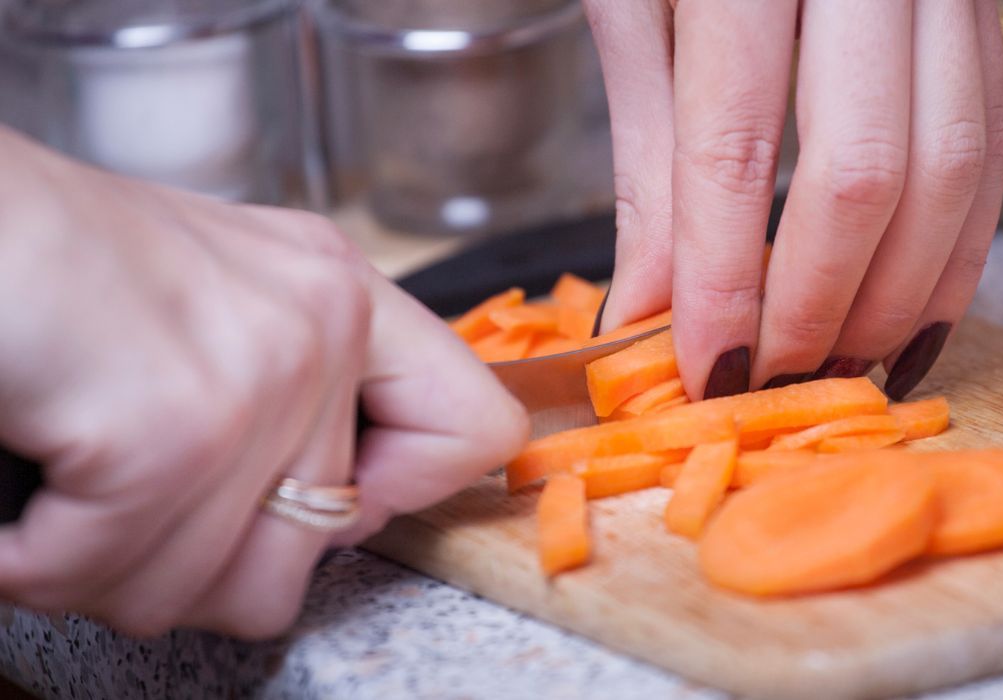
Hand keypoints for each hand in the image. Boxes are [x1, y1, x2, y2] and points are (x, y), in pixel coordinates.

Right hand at [0, 130, 527, 637]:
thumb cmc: (63, 269)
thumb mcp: (224, 307)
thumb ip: (304, 401)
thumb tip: (347, 511)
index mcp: (342, 297)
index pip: (475, 428)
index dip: (402, 494)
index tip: (325, 497)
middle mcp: (322, 328)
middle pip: (317, 552)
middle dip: (204, 558)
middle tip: (130, 502)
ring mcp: (258, 379)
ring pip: (224, 591)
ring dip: (119, 571)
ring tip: (72, 497)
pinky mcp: (173, 430)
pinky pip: (116, 577)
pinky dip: (41, 565)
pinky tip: (26, 506)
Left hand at [586, 0, 1002, 399]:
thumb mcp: (636, 11)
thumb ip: (650, 162)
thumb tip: (648, 310)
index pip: (736, 147)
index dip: (723, 281)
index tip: (706, 374)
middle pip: (867, 172)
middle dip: (816, 306)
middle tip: (769, 382)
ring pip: (949, 170)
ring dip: (895, 298)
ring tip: (836, 369)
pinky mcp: (979, 16)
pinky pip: (988, 147)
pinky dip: (952, 250)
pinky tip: (910, 317)